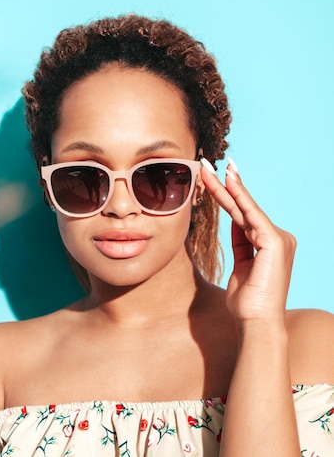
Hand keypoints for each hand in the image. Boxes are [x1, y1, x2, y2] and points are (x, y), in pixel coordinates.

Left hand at [200, 158, 296, 323]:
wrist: (255, 323)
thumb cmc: (246, 302)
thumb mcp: (240, 267)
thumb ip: (240, 244)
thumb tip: (234, 224)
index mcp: (268, 244)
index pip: (242, 214)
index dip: (227, 195)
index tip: (213, 178)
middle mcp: (277, 238)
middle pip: (243, 206)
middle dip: (224, 184)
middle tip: (207, 163)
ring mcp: (278, 239)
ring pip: (244, 207)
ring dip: (225, 186)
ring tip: (208, 168)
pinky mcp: (274, 242)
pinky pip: (251, 214)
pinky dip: (238, 196)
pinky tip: (227, 181)